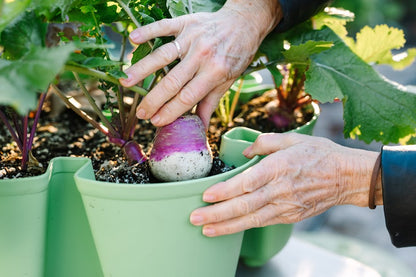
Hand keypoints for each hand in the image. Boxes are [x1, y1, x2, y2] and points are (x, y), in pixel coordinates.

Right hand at [119, 0, 281, 127]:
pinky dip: (148, 32)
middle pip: (172, 81)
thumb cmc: (236, 54)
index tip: (155, 122)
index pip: (187, 97)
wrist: (244, 22)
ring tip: (126, 81)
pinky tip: (133, 40)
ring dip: (142, 69)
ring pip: (162, 55)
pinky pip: (164, 27)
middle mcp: (202, 55)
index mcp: (215, 72)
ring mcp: (192, 38)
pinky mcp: (186, 22)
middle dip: (153, 100)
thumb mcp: (228, 80)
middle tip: (139, 113)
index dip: (170, 111)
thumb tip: (200, 128)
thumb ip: (210, 103)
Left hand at [190, 133, 379, 236]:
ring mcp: (285, 206)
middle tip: (195, 218)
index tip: (206, 196)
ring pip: (251, 219)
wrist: (348, 177)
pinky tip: (227, 228)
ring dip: (226, 226)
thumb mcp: (293, 139)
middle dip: (217, 213)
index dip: (225, 191)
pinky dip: (243, 227)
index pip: (246, 182)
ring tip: (205, 230)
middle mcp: (280, 190)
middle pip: (244, 205)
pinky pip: (262, 222)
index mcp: (279, 167)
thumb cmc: (320, 154)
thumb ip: (264, 143)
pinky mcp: (290, 216)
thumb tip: (244, 153)